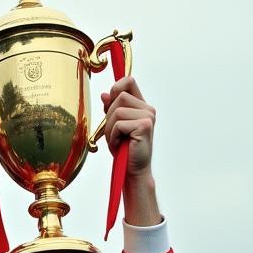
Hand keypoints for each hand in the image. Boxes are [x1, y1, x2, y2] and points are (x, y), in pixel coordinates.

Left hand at [100, 76, 157, 221]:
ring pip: (117, 110)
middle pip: (119, 96)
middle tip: (113, 133)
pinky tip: (119, 145)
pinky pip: (119, 124)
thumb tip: (105, 94)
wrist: (132, 170)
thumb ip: (111, 109)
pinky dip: (113, 136)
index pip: (128, 81)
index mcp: (142, 106)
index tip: (109, 101)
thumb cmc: (124, 150)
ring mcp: (148, 116)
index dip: (116, 87)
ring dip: (110, 128)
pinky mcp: (145, 126)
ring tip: (116, 140)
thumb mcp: (114, 126)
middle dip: (109, 116)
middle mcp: (148, 109)